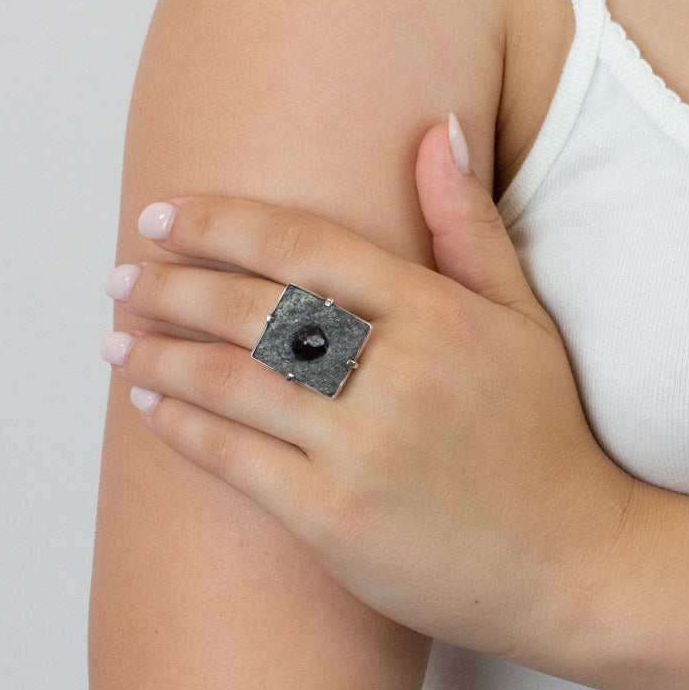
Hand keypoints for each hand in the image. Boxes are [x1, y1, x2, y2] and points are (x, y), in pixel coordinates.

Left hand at [100, 118, 633, 667]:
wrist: (573, 561)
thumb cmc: (542, 431)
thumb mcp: (521, 317)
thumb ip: (467, 224)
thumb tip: (435, 128)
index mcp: (438, 315)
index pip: (305, 246)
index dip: (222, 224)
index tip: (164, 216)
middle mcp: (398, 375)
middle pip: (255, 311)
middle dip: (172, 285)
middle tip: (121, 275)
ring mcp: (364, 451)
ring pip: (233, 383)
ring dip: (159, 355)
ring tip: (114, 339)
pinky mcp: (336, 521)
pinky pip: (236, 461)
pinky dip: (182, 426)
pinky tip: (148, 403)